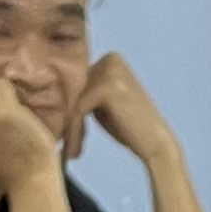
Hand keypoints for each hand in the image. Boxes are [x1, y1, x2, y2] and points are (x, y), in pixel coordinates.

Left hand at [77, 51, 179, 171]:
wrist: (157, 144)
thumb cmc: (130, 129)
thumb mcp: (103, 105)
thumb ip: (85, 94)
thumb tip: (53, 94)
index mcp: (110, 59)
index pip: (75, 83)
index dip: (68, 111)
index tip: (66, 137)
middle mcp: (110, 58)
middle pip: (72, 91)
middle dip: (68, 120)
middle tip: (68, 148)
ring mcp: (109, 70)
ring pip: (73, 102)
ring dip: (69, 129)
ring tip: (72, 152)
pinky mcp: (106, 86)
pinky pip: (78, 110)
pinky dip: (74, 132)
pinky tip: (76, 152)